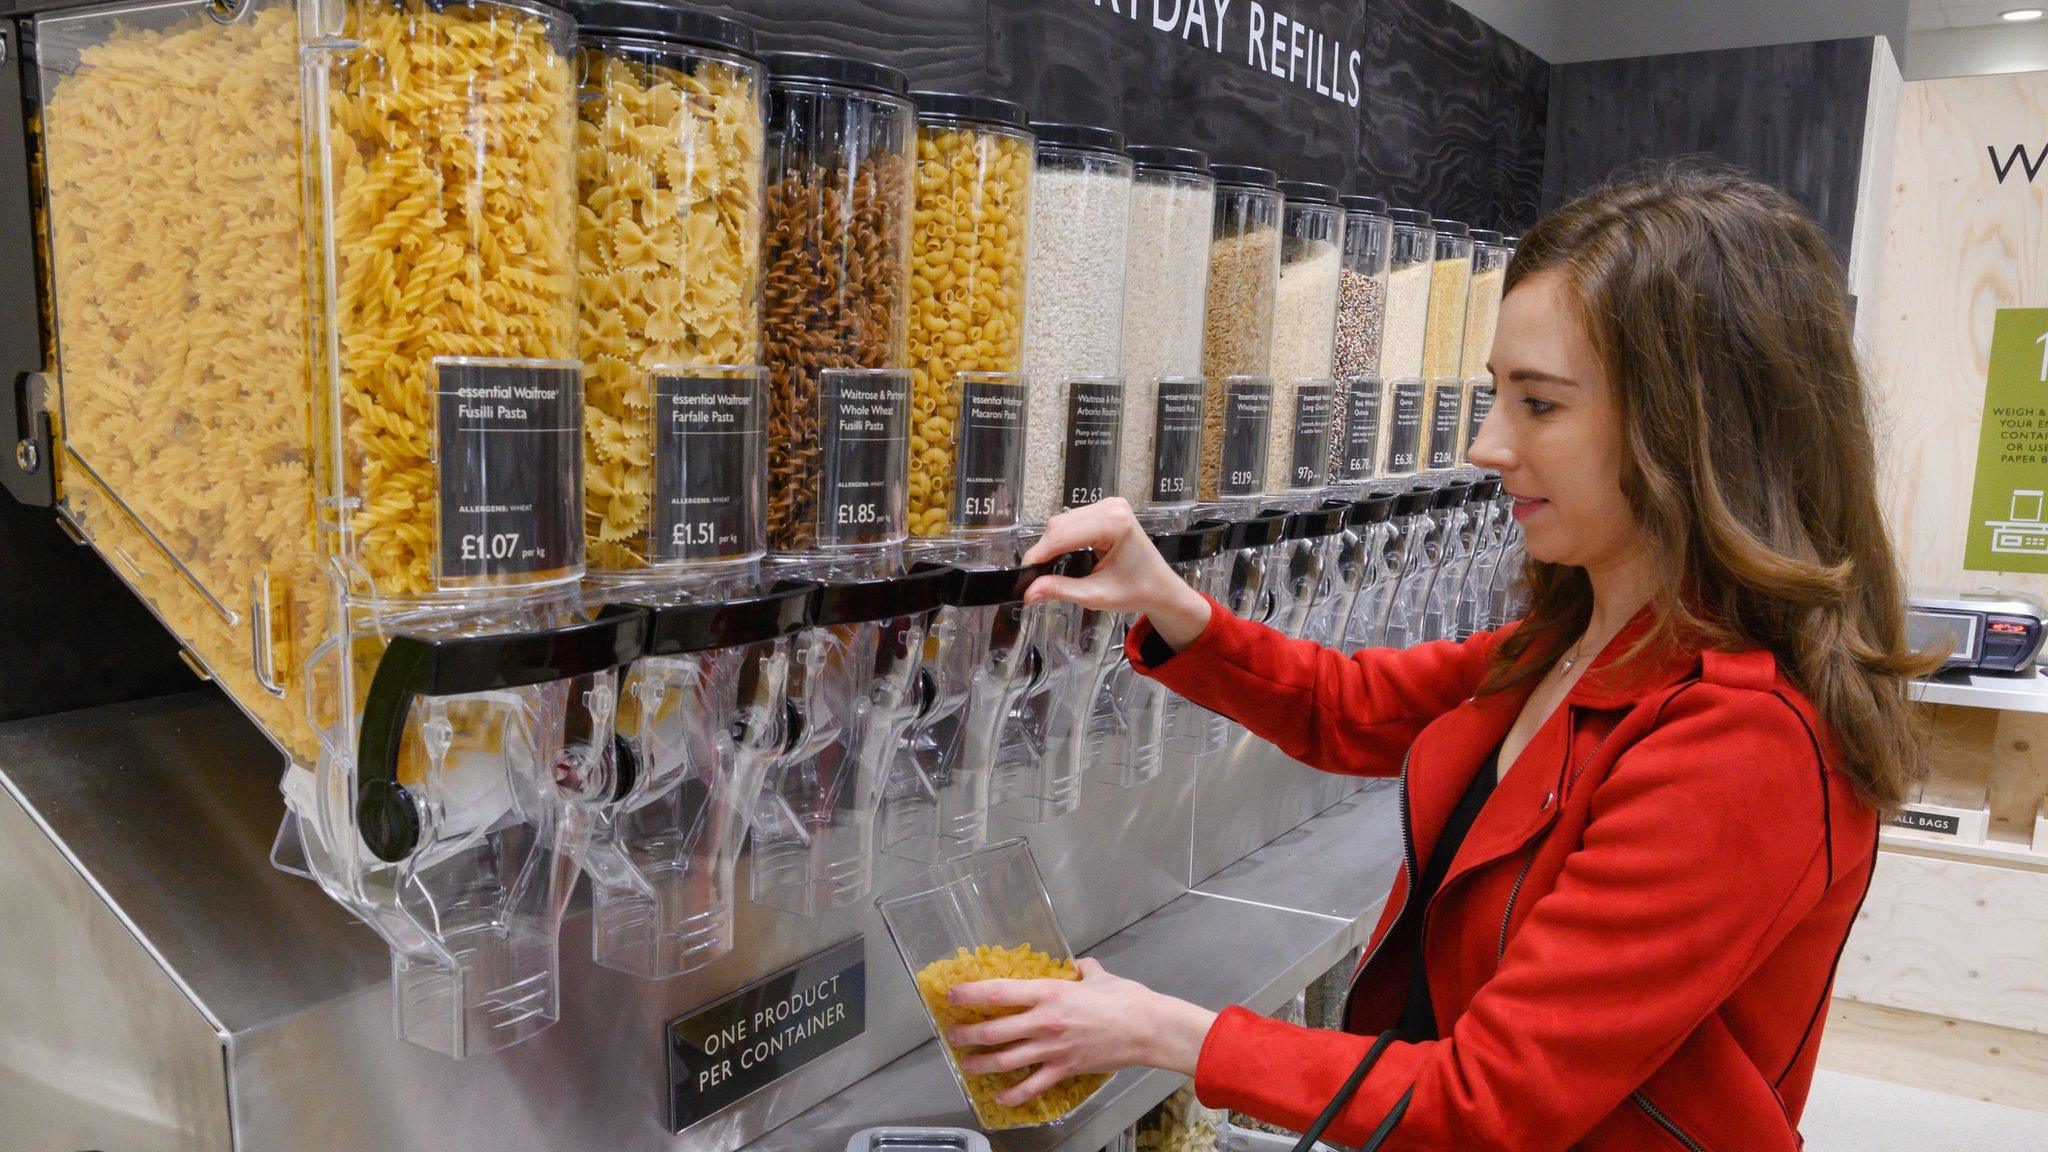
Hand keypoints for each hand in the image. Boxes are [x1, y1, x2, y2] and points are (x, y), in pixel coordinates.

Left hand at [944, 958, 1218, 1107]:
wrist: (1148, 1029)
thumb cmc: (1126, 999)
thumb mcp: (1100, 976)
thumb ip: (1084, 970)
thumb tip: (1080, 965)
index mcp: (1049, 992)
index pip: (999, 992)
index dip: (970, 994)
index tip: (953, 995)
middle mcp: (1044, 1021)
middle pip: (993, 1031)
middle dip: (967, 1034)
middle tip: (953, 1035)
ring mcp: (1052, 1048)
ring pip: (1005, 1060)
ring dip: (981, 1063)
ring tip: (967, 1064)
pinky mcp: (1064, 1069)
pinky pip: (1032, 1086)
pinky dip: (1013, 1094)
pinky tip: (1000, 1096)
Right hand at [1020, 499, 1211, 649]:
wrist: (1160, 587)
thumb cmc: (1136, 591)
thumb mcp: (1095, 596)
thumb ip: (1060, 590)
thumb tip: (1028, 592)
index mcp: (1115, 524)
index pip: (1063, 535)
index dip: (1039, 554)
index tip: (1023, 573)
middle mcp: (1112, 507)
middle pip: (1060, 525)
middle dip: (1044, 551)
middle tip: (1034, 577)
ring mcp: (1109, 505)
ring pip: (1063, 521)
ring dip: (1052, 544)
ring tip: (1048, 568)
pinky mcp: (1106, 508)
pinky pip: (1072, 520)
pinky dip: (1062, 538)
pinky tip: (1062, 555)